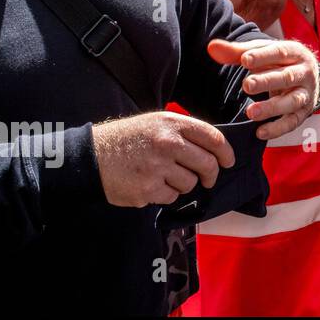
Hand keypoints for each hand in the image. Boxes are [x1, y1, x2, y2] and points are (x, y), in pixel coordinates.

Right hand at [93, 111, 235, 207]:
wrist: (91, 156)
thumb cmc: (127, 139)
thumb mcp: (156, 123)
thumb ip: (184, 132)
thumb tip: (213, 149)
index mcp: (172, 124)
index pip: (213, 138)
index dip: (226, 152)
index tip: (228, 161)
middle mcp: (168, 143)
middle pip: (207, 164)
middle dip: (211, 175)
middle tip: (207, 179)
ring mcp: (158, 167)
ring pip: (190, 183)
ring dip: (184, 184)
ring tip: (165, 176)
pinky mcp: (147, 189)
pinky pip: (172, 196)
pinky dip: (166, 194)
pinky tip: (151, 184)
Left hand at [207, 38, 319, 140]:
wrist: (306, 76)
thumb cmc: (277, 62)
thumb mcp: (261, 52)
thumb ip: (236, 52)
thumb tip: (212, 47)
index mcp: (295, 53)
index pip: (280, 52)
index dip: (263, 56)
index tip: (244, 60)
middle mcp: (304, 73)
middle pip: (287, 77)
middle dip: (267, 82)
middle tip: (247, 85)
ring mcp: (306, 94)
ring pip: (292, 101)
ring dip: (272, 107)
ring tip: (250, 112)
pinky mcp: (303, 113)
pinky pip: (292, 122)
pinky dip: (277, 128)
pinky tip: (259, 132)